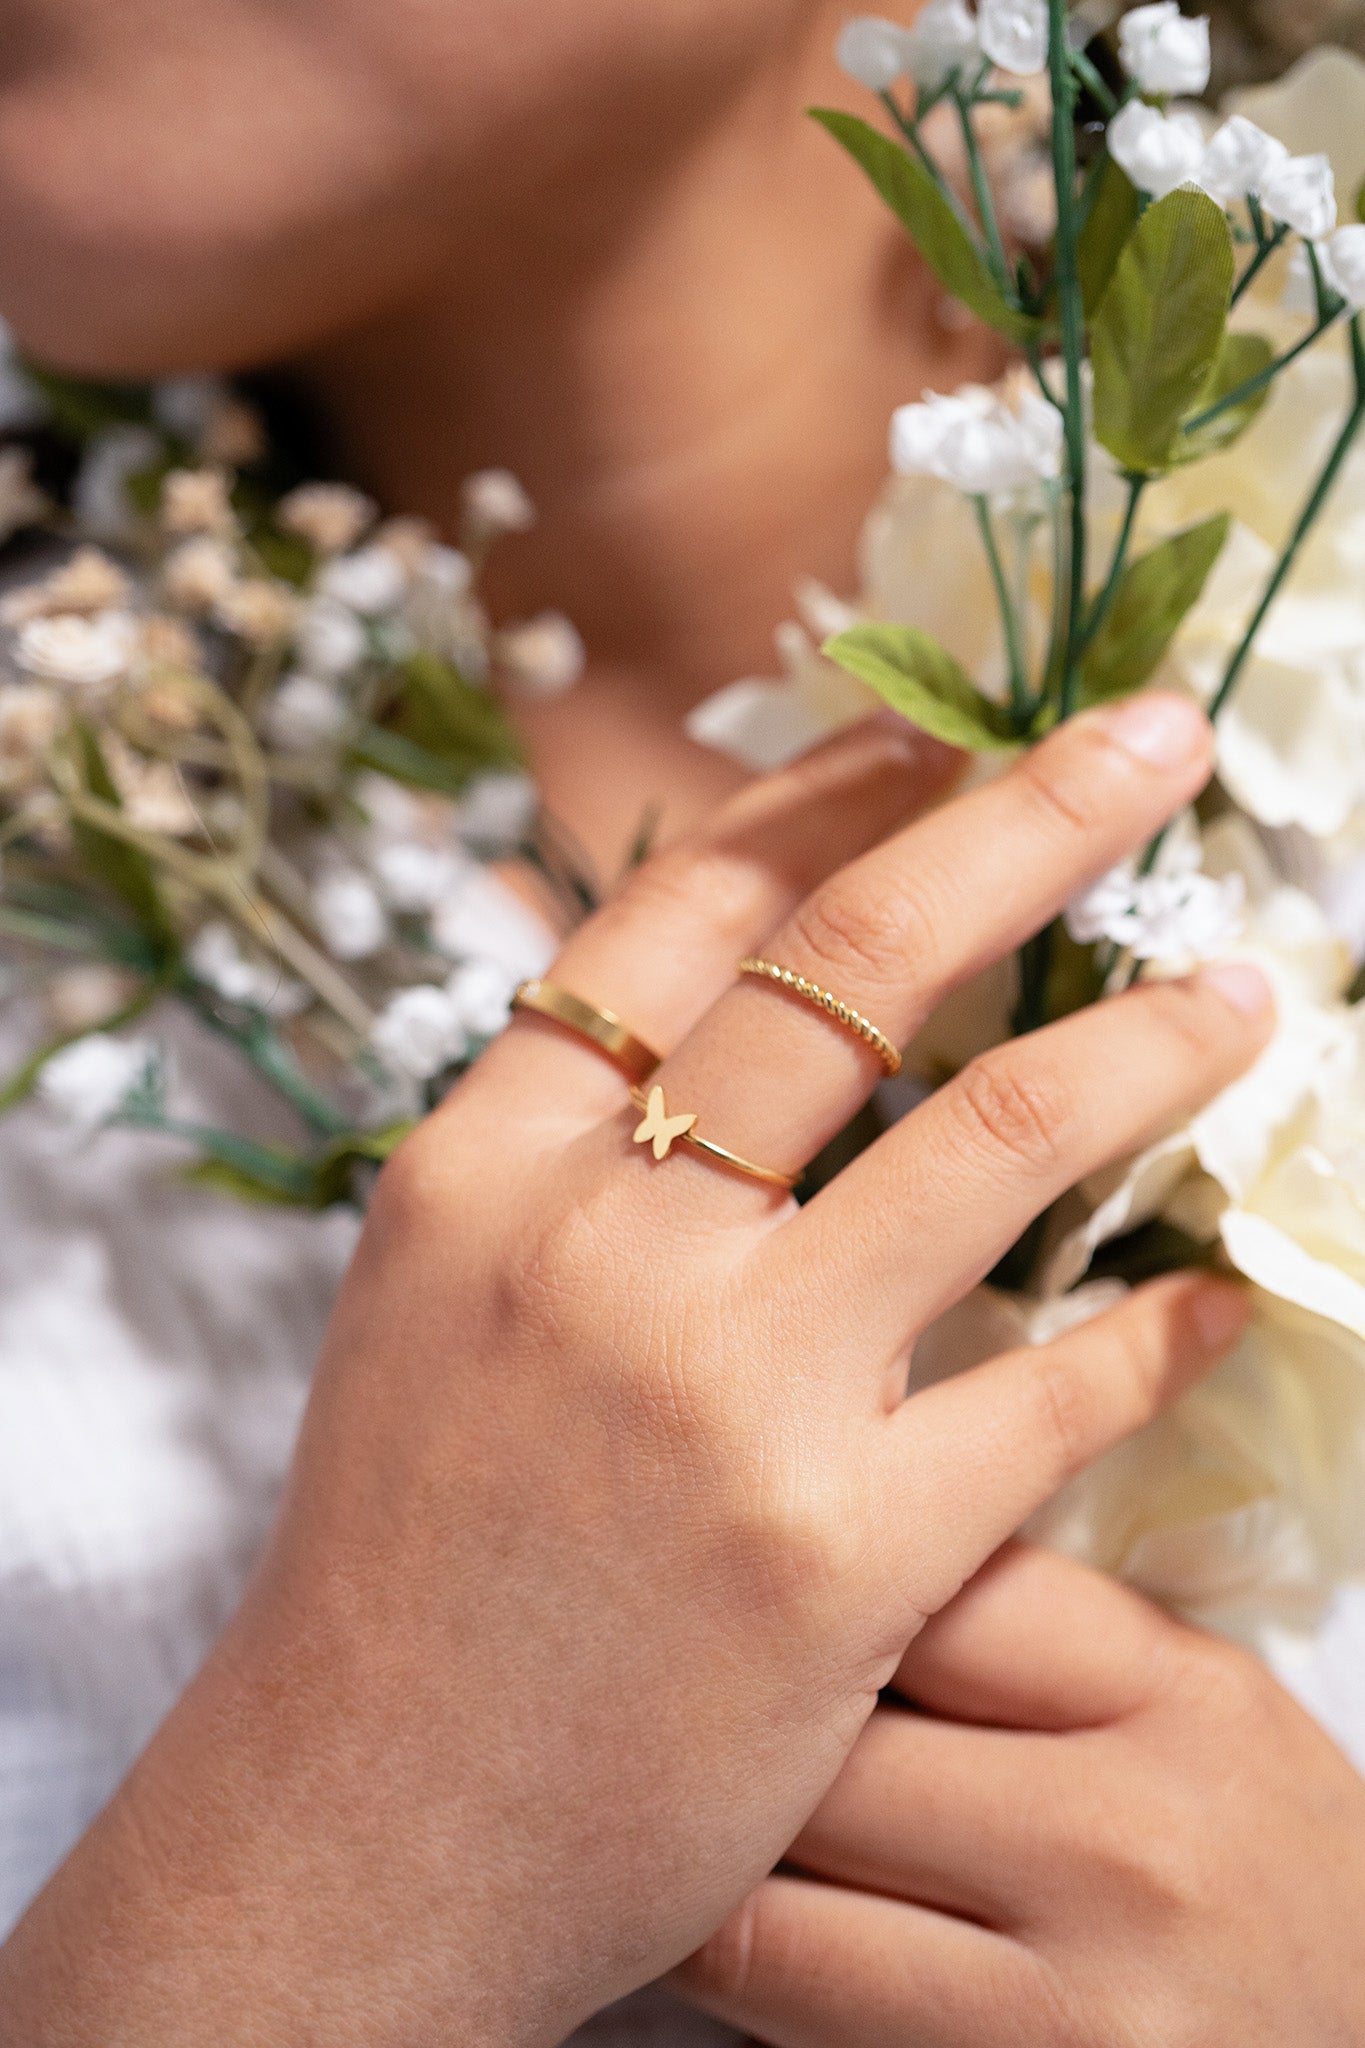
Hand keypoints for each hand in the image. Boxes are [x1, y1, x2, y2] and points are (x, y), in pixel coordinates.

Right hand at [1, 695, 1269, 2047]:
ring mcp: (727, 1388)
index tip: (931, 732)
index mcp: (484, 1165)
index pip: (677, 912)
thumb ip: (564, 1147)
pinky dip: (1155, 1327)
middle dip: (1026, 818)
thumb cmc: (404, 1552)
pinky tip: (1212, 1290)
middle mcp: (603, 1240)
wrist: (366, 1820)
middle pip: (851, 962)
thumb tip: (728, 996)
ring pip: (992, 1135)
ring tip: (1242, 994)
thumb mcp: (433, 1301)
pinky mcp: (839, 1550)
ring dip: (1147, 1043)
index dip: (825, 797)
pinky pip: (1053, 1393)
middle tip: (1149, 737)